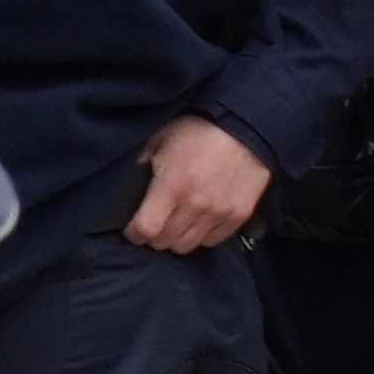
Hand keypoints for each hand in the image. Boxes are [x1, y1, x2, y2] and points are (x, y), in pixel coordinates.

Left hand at [123, 114, 272, 251]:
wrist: (243, 127)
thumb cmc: (196, 131)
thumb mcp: (158, 142)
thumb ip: (142, 166)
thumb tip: (131, 186)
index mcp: (171, 186)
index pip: (146, 228)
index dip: (134, 234)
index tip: (132, 231)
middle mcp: (195, 205)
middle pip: (166, 242)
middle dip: (154, 236)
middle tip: (154, 225)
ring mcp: (220, 212)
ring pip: (188, 246)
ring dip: (177, 239)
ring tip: (175, 225)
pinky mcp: (239, 215)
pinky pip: (213, 240)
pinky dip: (201, 236)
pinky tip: (197, 223)